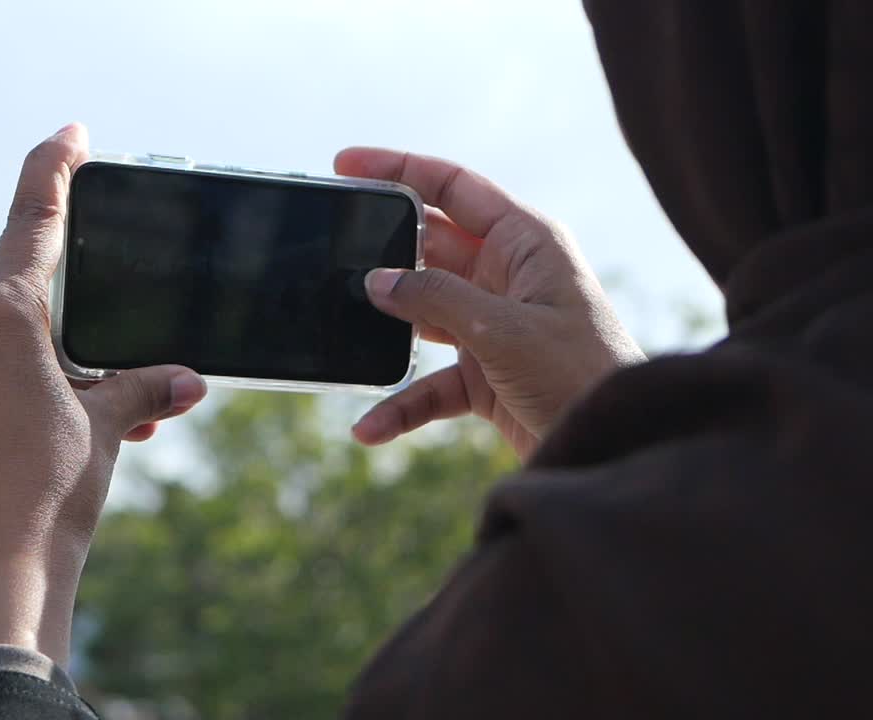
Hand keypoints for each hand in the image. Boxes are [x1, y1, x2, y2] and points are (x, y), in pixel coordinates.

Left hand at [0, 124, 206, 673]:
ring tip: (72, 432)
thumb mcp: (108, 429)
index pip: (33, 222)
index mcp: (2, 319)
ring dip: (34, 375)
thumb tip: (189, 378)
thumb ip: (144, 386)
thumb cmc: (50, 497)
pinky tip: (22, 449)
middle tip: (104, 387)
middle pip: (21, 308)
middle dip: (67, 338)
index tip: (69, 136)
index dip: (54, 170)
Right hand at [335, 149, 643, 458]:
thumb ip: (436, 298)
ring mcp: (493, 326)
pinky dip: (401, 403)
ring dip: (387, 329)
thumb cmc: (582, 375)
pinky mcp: (486, 376)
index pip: (453, 187)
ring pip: (423, 314)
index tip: (345, 163)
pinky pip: (430, 383)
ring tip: (341, 330)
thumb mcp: (503, 329)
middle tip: (331, 253)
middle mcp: (508, 277)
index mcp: (525, 242)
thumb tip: (376, 280)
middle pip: (430, 248)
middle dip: (382, 254)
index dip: (399, 169)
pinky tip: (371, 426)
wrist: (617, 444)